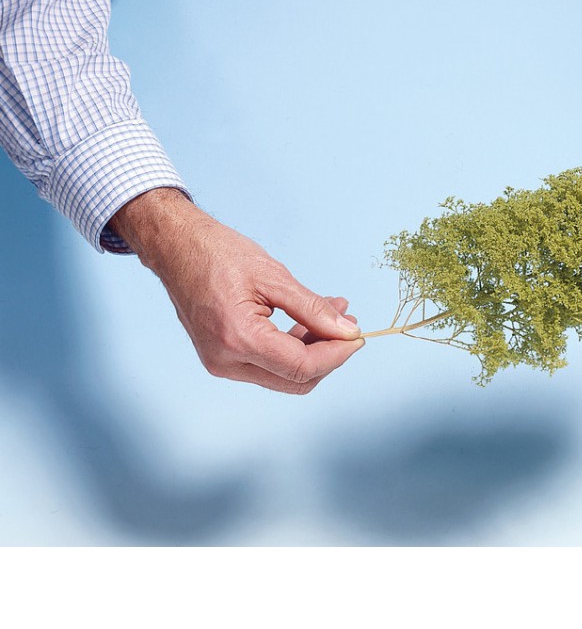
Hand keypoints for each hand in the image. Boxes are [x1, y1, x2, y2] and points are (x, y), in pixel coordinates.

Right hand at [109, 188, 364, 393]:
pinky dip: (292, 347)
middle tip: (349, 326)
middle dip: (328, 355)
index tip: (357, 336)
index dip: (336, 354)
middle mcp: (226, 361)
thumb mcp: (274, 276)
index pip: (301, 366)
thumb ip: (313, 309)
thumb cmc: (218, 254)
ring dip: (313, 350)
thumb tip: (347, 331)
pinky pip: (267, 364)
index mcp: (238, 339)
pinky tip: (308, 321)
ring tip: (334, 314)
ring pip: (283, 375)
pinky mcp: (222, 357)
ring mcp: (221, 363)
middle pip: (294, 380)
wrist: (177, 248)